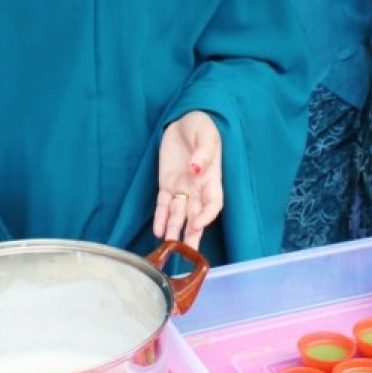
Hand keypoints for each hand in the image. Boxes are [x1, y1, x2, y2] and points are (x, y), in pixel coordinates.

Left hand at [153, 110, 222, 249]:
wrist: (184, 120)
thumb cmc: (201, 126)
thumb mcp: (206, 135)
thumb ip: (203, 152)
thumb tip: (197, 167)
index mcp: (212, 178)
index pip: (213, 203)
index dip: (207, 216)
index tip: (198, 224)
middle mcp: (197, 188)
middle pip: (196, 216)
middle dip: (192, 234)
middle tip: (187, 252)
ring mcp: (181, 188)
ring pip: (178, 215)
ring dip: (174, 231)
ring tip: (169, 247)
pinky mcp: (166, 184)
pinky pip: (163, 205)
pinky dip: (160, 218)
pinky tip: (158, 232)